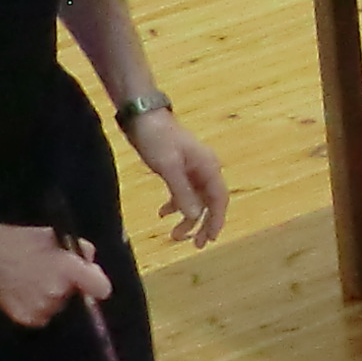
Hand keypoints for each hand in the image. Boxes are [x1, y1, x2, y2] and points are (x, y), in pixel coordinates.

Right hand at [0, 216, 114, 326]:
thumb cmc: (21, 242)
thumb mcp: (54, 236)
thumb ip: (81, 249)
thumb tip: (92, 263)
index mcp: (66, 269)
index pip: (101, 288)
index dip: (98, 285)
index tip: (94, 284)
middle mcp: (56, 292)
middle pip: (78, 297)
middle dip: (71, 286)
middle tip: (52, 273)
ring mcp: (41, 309)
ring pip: (60, 307)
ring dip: (55, 298)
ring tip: (35, 281)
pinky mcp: (27, 320)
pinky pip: (44, 316)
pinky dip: (40, 307)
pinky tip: (26, 291)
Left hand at [127, 111, 231, 247]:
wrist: (142, 115)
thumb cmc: (157, 138)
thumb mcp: (168, 166)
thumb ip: (182, 192)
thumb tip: (195, 216)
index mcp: (208, 167)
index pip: (219, 199)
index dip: (217, 220)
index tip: (210, 240)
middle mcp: (204, 169)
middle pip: (209, 202)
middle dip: (203, 224)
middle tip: (196, 245)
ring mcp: (191, 169)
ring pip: (195, 199)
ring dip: (187, 217)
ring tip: (174, 236)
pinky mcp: (178, 168)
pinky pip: (182, 192)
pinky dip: (175, 205)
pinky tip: (163, 214)